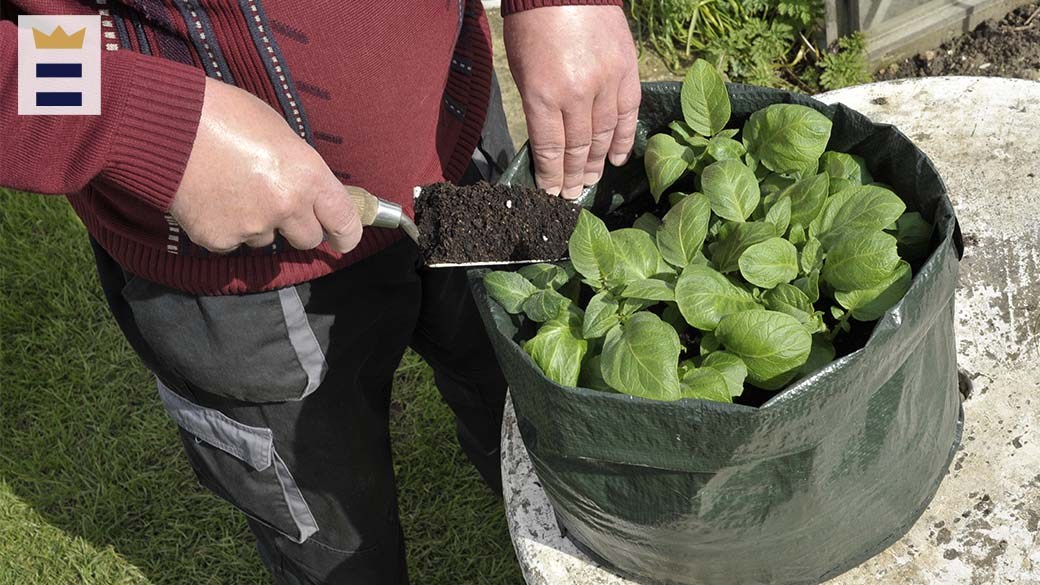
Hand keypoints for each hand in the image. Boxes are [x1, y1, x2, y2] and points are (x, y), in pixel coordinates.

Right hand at [170, 77, 361, 252]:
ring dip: (257, 224)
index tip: (341, 239)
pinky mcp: (218, 239)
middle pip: (307, 238)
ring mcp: (252, 226)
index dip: (346, 235)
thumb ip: (299, 167)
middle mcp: (286, 206)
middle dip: (297, 226)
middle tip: (276, 203)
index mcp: (308, 175)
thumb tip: (307, 189)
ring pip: (266, 240)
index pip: (344, 222)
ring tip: (231, 189)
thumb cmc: (222, 115)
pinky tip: (209, 199)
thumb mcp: (278, 131)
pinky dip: (224, 227)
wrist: (162, 125)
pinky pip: (232, 243)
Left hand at [504, 5, 639, 198]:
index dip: (551, 176)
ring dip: (595, 164)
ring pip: (603, 136)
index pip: (550, 149)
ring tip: (589, 182)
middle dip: (572, 176)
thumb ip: (537, 106)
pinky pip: (627, 115)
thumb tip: (550, 143)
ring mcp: (606, 84)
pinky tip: (615, 159)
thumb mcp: (522, 69)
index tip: (550, 193)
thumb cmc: (533, 25)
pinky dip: (622, 141)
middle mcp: (577, 94)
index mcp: (544, 94)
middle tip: (571, 195)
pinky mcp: (627, 72)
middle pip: (577, 148)